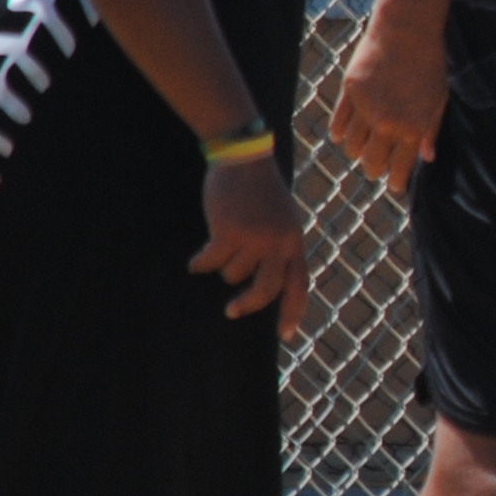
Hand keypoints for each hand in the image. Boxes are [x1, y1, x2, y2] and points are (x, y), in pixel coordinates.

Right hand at [192, 151, 308, 339]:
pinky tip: (196, 261)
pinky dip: (201, 263)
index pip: (299, 285)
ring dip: (221, 267)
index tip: (286, 336)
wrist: (246, 159)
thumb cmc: (262, 191)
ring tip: (217, 252)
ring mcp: (255, 238)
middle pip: (266, 290)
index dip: (293, 312)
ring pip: (233, 274)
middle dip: (248, 305)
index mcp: (295, 241)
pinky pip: (212, 261)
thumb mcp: (283, 219)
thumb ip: (280, 247)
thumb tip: (269, 283)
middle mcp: (279, 243)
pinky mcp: (230, 232)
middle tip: (231, 312)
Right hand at [328, 13, 449, 193]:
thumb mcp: (439, 99)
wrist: (406, 31)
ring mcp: (366, 108)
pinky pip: (339, 123)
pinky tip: (342, 138)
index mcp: (413, 127)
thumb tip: (427, 157)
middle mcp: (387, 123)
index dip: (396, 182)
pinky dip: (339, 135)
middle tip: (377, 173)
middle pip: (372, 162)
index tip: (395, 187)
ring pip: (352, 146)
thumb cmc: (429, 64)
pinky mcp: (349, 92)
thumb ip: (431, 130)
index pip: (400, 167)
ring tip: (362, 154)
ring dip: (357, 154)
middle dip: (375, 172)